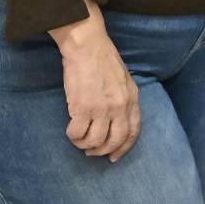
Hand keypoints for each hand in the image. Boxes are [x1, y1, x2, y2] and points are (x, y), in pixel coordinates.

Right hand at [50, 0, 140, 161]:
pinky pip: (77, 133)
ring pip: (95, 141)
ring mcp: (102, 108)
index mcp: (132, 98)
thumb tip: (116, 121)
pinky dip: (73, 137)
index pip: (133, 131)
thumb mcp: (124, 80)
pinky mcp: (83, 107)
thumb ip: (123, 100)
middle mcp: (120, 106)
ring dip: (85, 146)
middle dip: (103, 151)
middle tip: (92, 151)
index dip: (124, 148)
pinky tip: (71, 132)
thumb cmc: (102, 60)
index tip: (114, 157)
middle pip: (116, 140)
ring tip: (80, 141)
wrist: (87, 46)